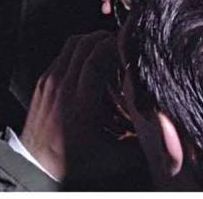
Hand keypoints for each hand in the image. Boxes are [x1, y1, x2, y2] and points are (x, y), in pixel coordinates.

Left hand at [19, 31, 127, 181]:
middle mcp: (63, 87)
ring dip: (90, 41)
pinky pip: (61, 55)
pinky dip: (77, 51)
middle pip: (82, 45)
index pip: (94, 61)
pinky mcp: (42, 81)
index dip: (111, 47)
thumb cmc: (75, 162)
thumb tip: (166, 136)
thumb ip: (140, 146)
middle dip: (103, 38)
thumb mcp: (113, 158)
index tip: (127, 45)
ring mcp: (50, 82)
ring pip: (70, 45)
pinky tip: (89, 63)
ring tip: (106, 48)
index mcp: (81, 103)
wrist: (36, 163)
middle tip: (120, 43)